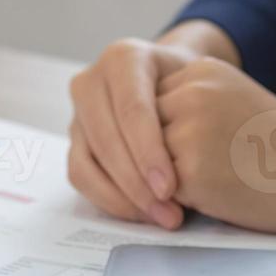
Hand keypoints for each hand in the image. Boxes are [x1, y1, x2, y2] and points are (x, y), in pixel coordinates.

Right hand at [67, 21, 239, 228]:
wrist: (172, 83)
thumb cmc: (192, 87)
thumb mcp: (201, 86)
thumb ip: (195, 111)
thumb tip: (199, 163)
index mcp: (123, 58)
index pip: (132, 109)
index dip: (148, 152)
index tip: (171, 188)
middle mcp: (92, 80)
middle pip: (106, 138)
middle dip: (136, 182)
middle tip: (168, 213)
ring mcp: (78, 111)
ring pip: (87, 161)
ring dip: (122, 197)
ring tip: (160, 217)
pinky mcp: (75, 139)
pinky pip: (80, 175)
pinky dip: (109, 199)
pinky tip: (141, 213)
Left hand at [157, 58, 275, 234]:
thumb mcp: (234, 103)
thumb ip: (191, 108)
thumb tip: (142, 138)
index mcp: (200, 71)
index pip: (149, 107)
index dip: (163, 138)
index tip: (190, 155)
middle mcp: (190, 93)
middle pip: (140, 134)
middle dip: (155, 160)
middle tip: (197, 176)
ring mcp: (187, 131)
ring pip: (145, 165)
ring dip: (165, 182)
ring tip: (214, 184)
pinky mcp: (189, 171)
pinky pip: (158, 194)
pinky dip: (178, 204)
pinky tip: (217, 199)